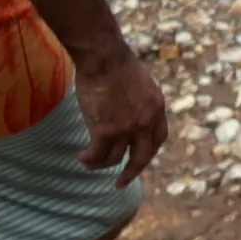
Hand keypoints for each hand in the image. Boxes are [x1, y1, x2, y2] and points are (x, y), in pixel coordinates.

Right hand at [72, 44, 170, 180]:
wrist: (104, 56)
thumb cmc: (116, 62)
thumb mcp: (141, 82)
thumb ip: (140, 101)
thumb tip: (130, 113)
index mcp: (157, 107)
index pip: (158, 138)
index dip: (148, 151)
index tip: (139, 158)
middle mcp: (146, 121)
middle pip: (143, 157)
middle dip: (132, 172)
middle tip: (121, 182)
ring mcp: (127, 128)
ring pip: (115, 158)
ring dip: (101, 164)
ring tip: (90, 163)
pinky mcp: (106, 131)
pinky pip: (97, 155)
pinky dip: (89, 159)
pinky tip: (82, 158)